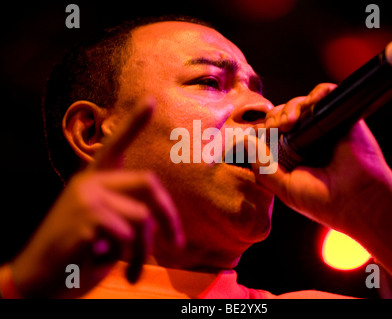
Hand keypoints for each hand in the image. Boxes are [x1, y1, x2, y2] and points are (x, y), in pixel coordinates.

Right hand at [10, 98, 184, 297]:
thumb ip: (126, 212)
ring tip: (131, 271)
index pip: (115, 146)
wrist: (37, 280)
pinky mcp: (86, 217)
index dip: (134, 123)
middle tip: (177, 245)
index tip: (151, 100)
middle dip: (169, 217)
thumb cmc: (76, 255)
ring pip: (143, 217)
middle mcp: (89, 183)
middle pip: (149, 183)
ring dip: (143, 252)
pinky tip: (99, 263)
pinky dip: (124, 259)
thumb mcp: (104, 227)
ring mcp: (86, 198)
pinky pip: (127, 236)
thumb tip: (157, 218)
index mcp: (93, 182)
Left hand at [255, 83, 391, 233]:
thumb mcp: (284, 187)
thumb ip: (262, 166)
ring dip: (290, 108)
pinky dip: (318, 92)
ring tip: (290, 122)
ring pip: (298, 104)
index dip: (261, 130)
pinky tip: (312, 103)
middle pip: (280, 115)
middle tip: (277, 128)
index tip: (257, 134)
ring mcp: (322, 126)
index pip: (268, 133)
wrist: (360, 200)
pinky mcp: (340, 116)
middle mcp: (304, 139)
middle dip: (273, 118)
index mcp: (289, 155)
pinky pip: (325, 93)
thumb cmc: (323, 200)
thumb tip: (243, 140)